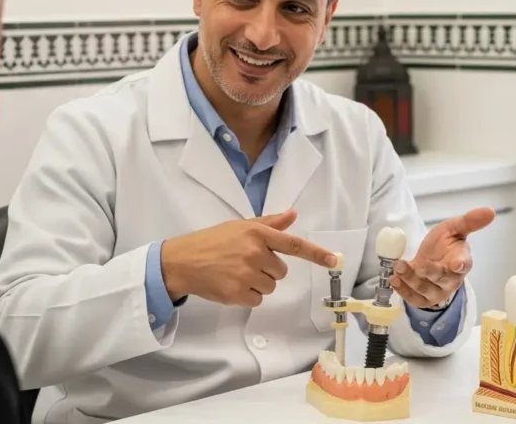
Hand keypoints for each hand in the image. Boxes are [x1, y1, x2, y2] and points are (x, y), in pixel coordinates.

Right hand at [160, 209, 337, 306]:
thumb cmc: (212, 241)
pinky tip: (231, 285)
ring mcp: (246, 274)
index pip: (293, 245)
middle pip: (281, 271)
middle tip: (245, 263)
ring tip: (236, 273)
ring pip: (270, 287)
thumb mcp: (240, 227)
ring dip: (257, 283)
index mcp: (257, 234)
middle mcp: (254, 253)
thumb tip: (293, 215)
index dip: (316, 254)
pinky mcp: (237, 294)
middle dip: (267, 269)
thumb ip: (269, 223)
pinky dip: (247, 296)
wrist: (181, 261)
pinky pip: (257, 300)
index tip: (333, 261)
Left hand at [390, 207, 495, 308]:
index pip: (464, 265)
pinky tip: (394, 280)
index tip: (457, 264)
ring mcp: (437, 291)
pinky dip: (403, 291)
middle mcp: (451, 280)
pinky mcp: (423, 298)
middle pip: (442, 279)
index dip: (460, 265)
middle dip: (429, 272)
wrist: (431, 260)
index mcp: (462, 262)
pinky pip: (414, 299)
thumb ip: (469, 221)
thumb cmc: (445, 245)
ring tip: (398, 267)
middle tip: (418, 264)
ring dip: (411, 279)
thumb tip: (490, 210)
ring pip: (425, 289)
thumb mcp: (454, 228)